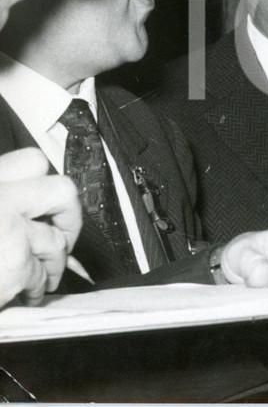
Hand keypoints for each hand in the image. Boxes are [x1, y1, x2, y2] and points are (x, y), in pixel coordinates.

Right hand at [0, 148, 81, 306]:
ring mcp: (7, 227)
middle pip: (62, 191)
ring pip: (55, 240)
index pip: (31, 162)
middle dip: (70, 217)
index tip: (44, 205)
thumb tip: (28, 215)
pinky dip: (38, 288)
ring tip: (44, 277)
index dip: (43, 183)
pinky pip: (41, 274)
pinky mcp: (14, 263)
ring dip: (54, 263)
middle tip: (62, 237)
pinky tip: (28, 295)